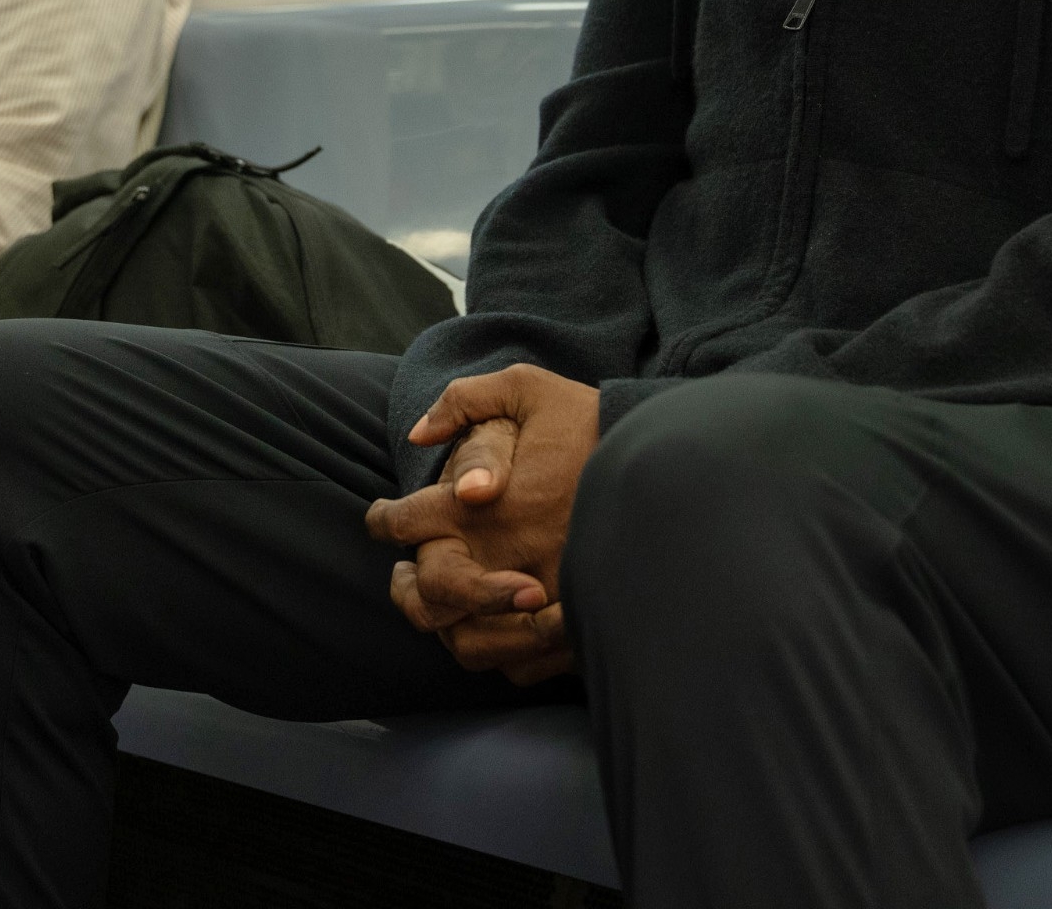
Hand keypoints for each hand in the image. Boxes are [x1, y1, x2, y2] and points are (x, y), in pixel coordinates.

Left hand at [365, 365, 601, 682]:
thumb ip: (466, 401)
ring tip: (441, 606)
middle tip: (401, 575)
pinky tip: (492, 626)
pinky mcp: (572, 628)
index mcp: (481, 505)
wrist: (672, 469)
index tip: (379, 519)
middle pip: (428, 593)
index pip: (406, 523)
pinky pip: (518, 662)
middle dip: (404, 586)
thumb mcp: (530, 388)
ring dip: (445, 625)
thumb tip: (419, 432)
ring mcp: (538, 600)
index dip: (383, 521)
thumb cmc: (595, 425)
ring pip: (467, 640)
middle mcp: (503, 557)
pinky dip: (497, 650)